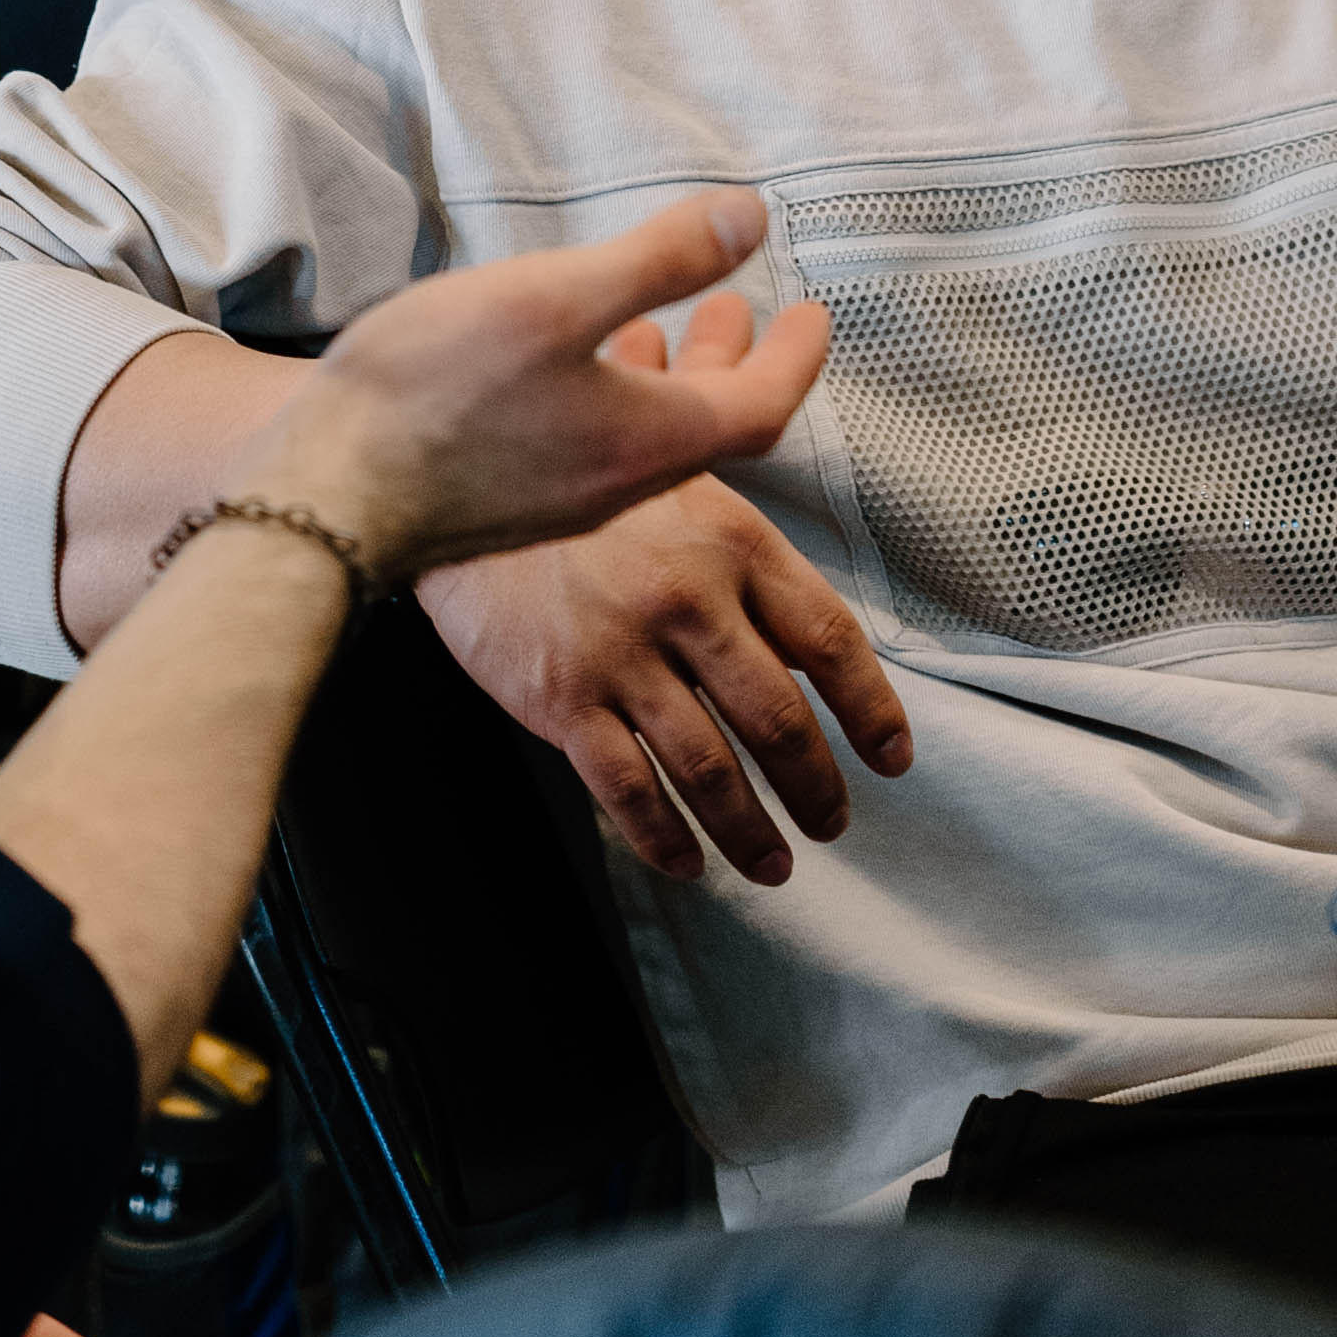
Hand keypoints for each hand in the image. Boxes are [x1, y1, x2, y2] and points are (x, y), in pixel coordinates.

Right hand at [225, 189, 827, 586]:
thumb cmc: (436, 394)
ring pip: (651, 446)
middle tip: (764, 326)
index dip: (798, 357)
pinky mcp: (508, 506)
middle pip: (714, 433)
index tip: (818, 317)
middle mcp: (619, 486)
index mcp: (650, 439)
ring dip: (680, 390)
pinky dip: (618, 408)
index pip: (763, 406)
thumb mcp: (554, 299)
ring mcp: (560, 506)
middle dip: (745, 373)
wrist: (323, 497)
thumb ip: (658, 260)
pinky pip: (595, 457)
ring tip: (675, 339)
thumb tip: (751, 218)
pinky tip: (577, 380)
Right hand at [419, 474, 910, 884]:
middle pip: (779, 719)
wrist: (445, 476)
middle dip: (817, 787)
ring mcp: (621, 653)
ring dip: (751, 830)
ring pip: (710, 770)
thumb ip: (742, 546)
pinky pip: (626, 790)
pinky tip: (685, 861)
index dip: (871, 708)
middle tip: (833, 821)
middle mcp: (686, 597)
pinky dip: (664, 839)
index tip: (891, 755)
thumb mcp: (671, 473)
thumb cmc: (567, 476)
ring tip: (774, 862)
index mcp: (728, 537)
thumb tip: (804, 624)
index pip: (828, 638)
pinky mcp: (560, 697)